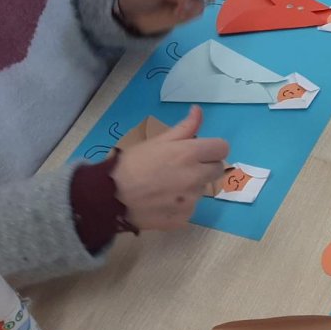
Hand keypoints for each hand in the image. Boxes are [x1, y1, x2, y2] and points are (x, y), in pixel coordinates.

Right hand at [112, 106, 229, 230]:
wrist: (108, 197)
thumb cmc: (131, 164)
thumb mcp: (158, 140)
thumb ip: (185, 127)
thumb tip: (199, 111)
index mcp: (190, 154)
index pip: (222, 148)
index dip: (211, 148)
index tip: (199, 151)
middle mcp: (195, 177)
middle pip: (216, 169)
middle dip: (204, 166)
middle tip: (182, 168)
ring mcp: (190, 200)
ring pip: (201, 190)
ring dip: (191, 187)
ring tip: (166, 186)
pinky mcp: (182, 219)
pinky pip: (189, 209)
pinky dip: (179, 205)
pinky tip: (162, 201)